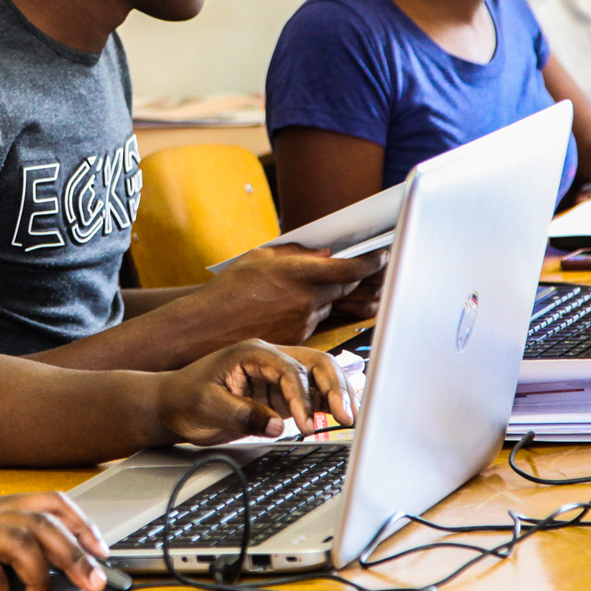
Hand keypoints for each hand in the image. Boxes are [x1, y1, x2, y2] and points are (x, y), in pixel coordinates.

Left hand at [156, 339, 352, 445]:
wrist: (171, 406)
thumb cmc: (184, 398)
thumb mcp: (208, 406)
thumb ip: (243, 414)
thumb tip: (276, 425)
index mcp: (252, 353)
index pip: (290, 369)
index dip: (302, 396)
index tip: (304, 424)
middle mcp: (269, 359)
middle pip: (315, 364)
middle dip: (335, 388)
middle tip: (346, 416)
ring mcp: (276, 377)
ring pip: (319, 378)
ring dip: (335, 396)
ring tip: (347, 419)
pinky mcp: (278, 395)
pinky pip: (310, 396)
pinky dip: (325, 406)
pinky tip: (335, 418)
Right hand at [196, 245, 384, 343]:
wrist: (209, 326)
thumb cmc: (230, 288)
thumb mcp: (260, 256)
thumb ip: (296, 253)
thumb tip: (324, 253)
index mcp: (300, 273)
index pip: (351, 268)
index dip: (372, 262)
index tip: (381, 256)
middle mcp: (307, 299)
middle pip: (348, 288)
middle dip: (360, 279)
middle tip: (371, 270)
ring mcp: (304, 321)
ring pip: (333, 306)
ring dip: (338, 296)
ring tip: (338, 288)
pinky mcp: (298, 337)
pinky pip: (317, 321)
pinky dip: (317, 311)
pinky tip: (304, 306)